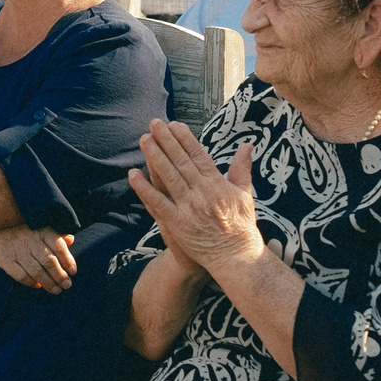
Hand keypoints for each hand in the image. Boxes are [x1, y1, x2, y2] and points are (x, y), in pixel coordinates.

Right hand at [0, 226, 76, 292]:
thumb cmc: (23, 232)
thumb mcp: (39, 229)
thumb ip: (56, 236)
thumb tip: (71, 240)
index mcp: (41, 231)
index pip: (58, 246)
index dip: (67, 260)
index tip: (73, 271)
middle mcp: (30, 240)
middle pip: (49, 261)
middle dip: (60, 275)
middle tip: (67, 285)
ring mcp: (18, 250)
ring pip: (36, 270)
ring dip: (48, 282)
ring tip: (56, 290)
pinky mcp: (6, 260)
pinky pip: (20, 275)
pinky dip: (30, 282)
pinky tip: (38, 286)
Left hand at [128, 121, 260, 273]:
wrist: (234, 256)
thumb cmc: (241, 226)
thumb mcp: (245, 194)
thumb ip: (242, 168)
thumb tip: (247, 144)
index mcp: (217, 184)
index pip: (198, 155)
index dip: (185, 138)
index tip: (174, 124)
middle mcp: (202, 193)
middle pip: (181, 161)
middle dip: (167, 141)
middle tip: (154, 124)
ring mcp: (188, 208)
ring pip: (168, 177)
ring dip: (154, 156)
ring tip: (144, 139)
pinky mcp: (176, 223)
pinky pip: (157, 202)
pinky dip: (144, 188)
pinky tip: (133, 175)